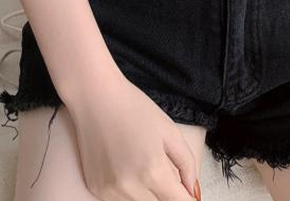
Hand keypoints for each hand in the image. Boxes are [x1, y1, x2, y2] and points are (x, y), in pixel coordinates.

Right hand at [65, 72, 200, 200]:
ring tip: (143, 165)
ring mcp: (110, 191)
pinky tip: (126, 167)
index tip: (189, 194)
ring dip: (149, 194)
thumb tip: (193, 192)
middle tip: (164, 172)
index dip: (188, 199)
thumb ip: (187, 164)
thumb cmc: (134, 108)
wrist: (96, 98)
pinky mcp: (96, 189)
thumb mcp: (170, 131)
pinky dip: (129, 192)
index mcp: (153, 171)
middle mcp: (130, 186)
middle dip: (167, 195)